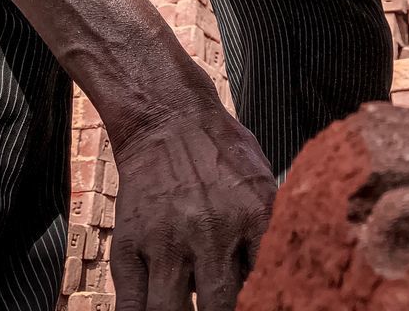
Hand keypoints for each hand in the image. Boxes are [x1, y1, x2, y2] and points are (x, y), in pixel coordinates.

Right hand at [110, 106, 275, 310]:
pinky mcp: (129, 244)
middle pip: (219, 306)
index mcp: (254, 216)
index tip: (262, 304)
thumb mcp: (263, 182)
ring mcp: (166, 241)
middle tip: (219, 310)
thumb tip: (278, 275)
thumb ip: (269, 230)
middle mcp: (211, 233)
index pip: (266, 281)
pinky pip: (130, 303)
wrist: (168, 117)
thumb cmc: (220, 149)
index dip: (263, 300)